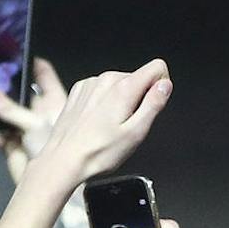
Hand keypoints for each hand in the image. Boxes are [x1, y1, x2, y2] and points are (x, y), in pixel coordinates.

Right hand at [0, 58, 66, 184]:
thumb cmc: (57, 151)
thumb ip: (10, 109)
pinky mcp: (11, 143)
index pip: (44, 75)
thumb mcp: (34, 124)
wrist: (51, 186)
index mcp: (53, 101)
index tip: (17, 50)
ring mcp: (24, 127)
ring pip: (1, 113)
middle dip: (1, 85)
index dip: (32, 63)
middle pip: (17, 92)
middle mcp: (38, 112)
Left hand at [29, 60, 172, 189]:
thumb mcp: (136, 133)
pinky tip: (98, 122)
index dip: (161, 86)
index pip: (157, 67)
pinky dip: (105, 103)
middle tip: (127, 125)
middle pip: (138, 78)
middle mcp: (106, 80)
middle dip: (139, 99)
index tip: (152, 105)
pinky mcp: (80, 90)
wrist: (63, 160)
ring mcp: (90, 84)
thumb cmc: (97, 153)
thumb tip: (165, 85)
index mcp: (123, 89)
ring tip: (110, 126)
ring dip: (121, 102)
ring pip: (120, 84)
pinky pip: (103, 89)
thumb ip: (154, 105)